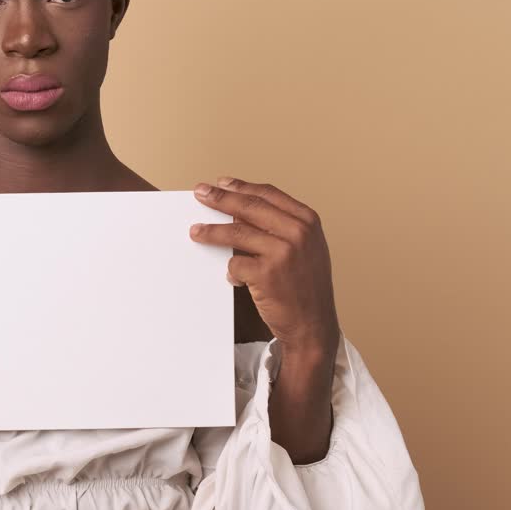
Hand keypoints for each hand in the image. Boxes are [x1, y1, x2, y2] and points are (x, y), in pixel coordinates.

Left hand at [189, 177, 340, 355]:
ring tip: (195, 232)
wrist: (314, 326)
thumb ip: (281, 228)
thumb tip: (239, 213)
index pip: (268, 194)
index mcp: (307, 221)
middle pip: (248, 207)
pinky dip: (231, 271)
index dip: (241, 187)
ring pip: (236, 233)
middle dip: (220, 199)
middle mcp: (298, 233)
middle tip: (200, 194)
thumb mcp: (306, 249)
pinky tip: (235, 279)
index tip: (222, 183)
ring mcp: (283, 252)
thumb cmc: (307, 287)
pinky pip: (235, 263)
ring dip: (211, 232)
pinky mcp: (266, 274)